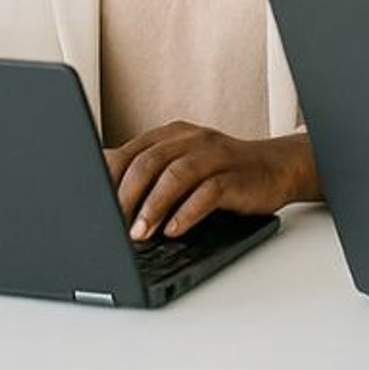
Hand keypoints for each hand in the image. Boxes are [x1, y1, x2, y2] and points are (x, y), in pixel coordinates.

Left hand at [104, 123, 320, 240]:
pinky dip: (188, 212)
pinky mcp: (236, 176)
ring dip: (153, 206)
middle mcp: (191, 139)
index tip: (93, 210)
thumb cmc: (221, 173)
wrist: (276, 167)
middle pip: (149, 162)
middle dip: (126, 197)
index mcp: (171, 135)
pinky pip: (208, 192)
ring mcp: (215, 155)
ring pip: (176, 175)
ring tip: (140, 234)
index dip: (108, 183)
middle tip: (113, 228)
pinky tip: (175, 230)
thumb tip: (101, 193)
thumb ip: (147, 173)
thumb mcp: (179, 167)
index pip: (129, 153)